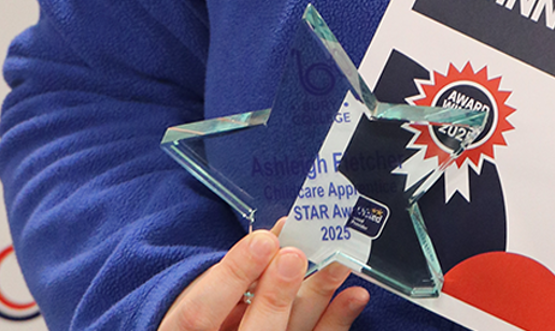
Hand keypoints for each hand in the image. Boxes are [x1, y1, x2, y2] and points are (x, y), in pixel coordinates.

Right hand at [158, 230, 368, 330]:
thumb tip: (277, 234)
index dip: (231, 278)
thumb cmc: (210, 311)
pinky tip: (354, 296)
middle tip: (296, 257)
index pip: (200, 314)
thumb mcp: (206, 290)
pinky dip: (336, 321)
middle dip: (276, 296)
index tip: (263, 241)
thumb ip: (237, 268)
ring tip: (337, 264)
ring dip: (318, 299)